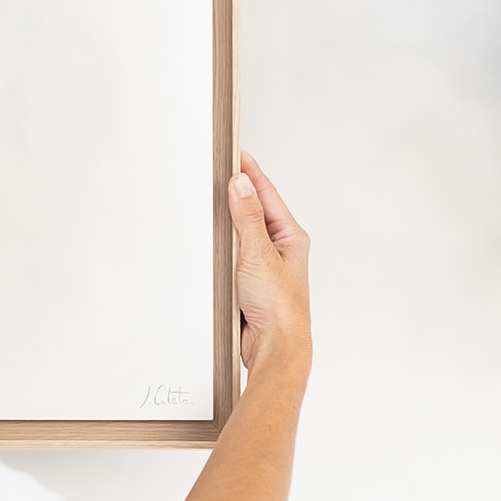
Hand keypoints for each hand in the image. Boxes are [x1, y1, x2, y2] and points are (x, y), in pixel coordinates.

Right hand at [227, 151, 310, 372]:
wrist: (276, 347)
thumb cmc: (279, 307)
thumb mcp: (258, 254)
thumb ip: (247, 218)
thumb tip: (240, 184)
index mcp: (290, 237)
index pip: (266, 194)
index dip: (250, 172)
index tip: (234, 154)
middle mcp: (280, 250)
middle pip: (254, 212)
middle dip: (236, 193)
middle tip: (218, 170)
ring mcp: (264, 267)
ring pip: (242, 235)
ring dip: (227, 222)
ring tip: (211, 200)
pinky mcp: (249, 284)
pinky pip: (233, 257)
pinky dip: (222, 248)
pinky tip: (211, 243)